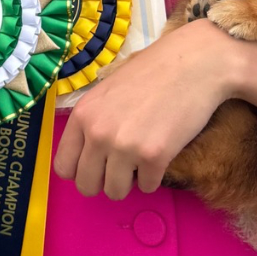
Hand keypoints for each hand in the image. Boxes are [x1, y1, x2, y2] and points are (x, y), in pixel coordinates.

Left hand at [52, 17, 256, 200]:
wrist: (193, 64)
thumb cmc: (152, 73)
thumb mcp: (107, 92)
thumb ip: (93, 121)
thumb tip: (89, 154)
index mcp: (82, 115)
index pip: (63, 166)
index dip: (80, 171)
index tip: (96, 166)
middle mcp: (98, 134)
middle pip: (86, 185)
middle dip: (103, 182)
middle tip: (121, 168)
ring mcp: (125, 147)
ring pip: (115, 192)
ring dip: (130, 182)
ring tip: (141, 160)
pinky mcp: (154, 157)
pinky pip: (147, 187)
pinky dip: (154, 177)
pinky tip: (161, 154)